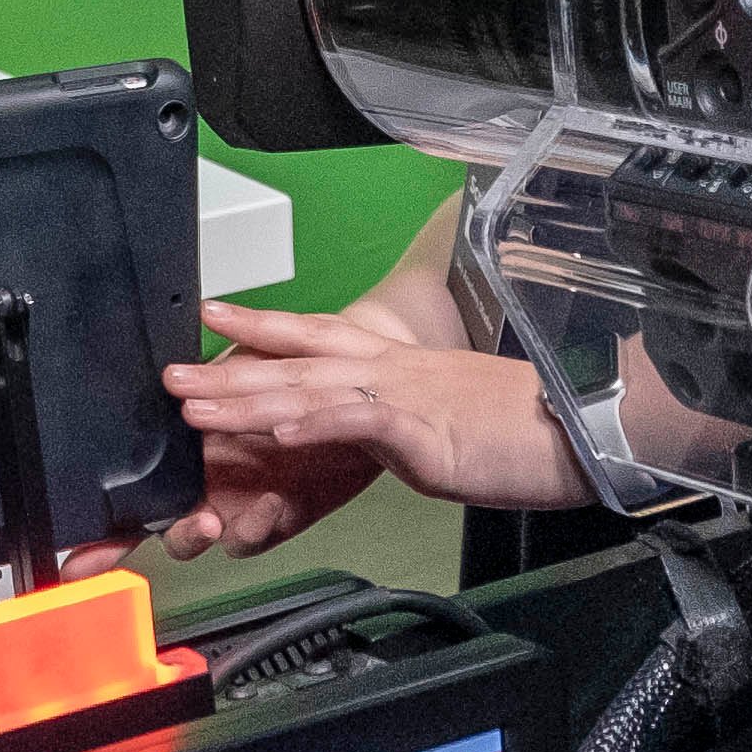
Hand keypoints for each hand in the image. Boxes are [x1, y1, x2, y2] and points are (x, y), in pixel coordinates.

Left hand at [158, 300, 583, 549]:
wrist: (583, 426)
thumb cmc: (528, 427)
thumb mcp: (452, 415)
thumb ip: (407, 417)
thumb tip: (385, 426)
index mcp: (400, 365)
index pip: (318, 335)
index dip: (261, 324)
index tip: (212, 315)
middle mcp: (393, 370)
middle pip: (296, 361)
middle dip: (227, 369)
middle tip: (169, 375)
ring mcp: (405, 396)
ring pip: (310, 391)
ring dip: (247, 400)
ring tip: (195, 409)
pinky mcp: (423, 430)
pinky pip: (357, 425)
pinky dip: (311, 428)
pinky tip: (274, 436)